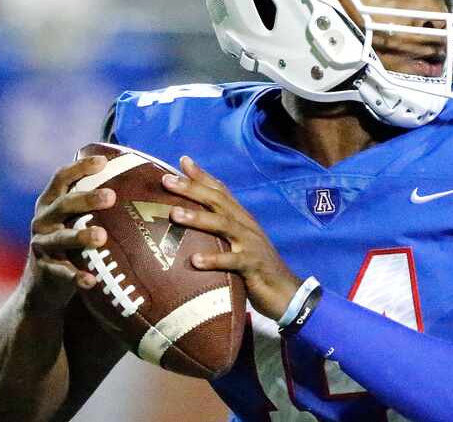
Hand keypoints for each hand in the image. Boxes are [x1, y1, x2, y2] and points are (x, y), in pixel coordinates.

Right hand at [22, 156, 115, 313]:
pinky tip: (92, 280)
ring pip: (61, 238)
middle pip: (64, 204)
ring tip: (102, 236)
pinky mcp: (46, 269)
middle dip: (86, 199)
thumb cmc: (71, 239)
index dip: (80, 168)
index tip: (103, 162)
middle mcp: (43, 219)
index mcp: (51, 202)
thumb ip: (93, 201)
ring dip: (81, 236)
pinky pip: (62, 273)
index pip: (61, 178)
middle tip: (111, 196)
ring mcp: (42, 244)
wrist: (44, 282)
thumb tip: (137, 177)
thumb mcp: (74, 218)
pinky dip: (76, 276)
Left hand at [163, 156, 302, 320]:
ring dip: (198, 218)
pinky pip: (233, 261)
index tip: (182, 160)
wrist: (286, 293)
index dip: (203, 175)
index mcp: (242, 219)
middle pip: (218, 201)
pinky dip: (214, 260)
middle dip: (192, 189)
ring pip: (224, 225)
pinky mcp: (253, 266)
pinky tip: (195, 261)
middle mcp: (246, 226)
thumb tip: (193, 220)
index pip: (221, 191)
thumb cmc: (256, 269)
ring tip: (175, 214)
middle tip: (166, 181)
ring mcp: (251, 244)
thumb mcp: (238, 244)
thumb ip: (220, 230)